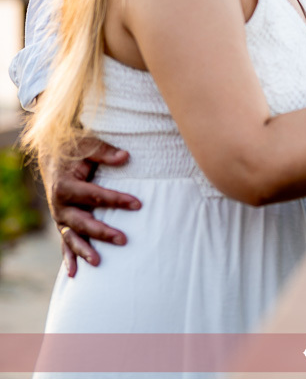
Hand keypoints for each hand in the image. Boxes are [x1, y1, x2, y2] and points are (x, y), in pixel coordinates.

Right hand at [40, 136, 140, 277]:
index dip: (117, 200)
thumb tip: (126, 157)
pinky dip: (68, 258)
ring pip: (72, 237)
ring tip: (98, 263)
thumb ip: (105, 153)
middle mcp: (59, 205)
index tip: (138, 204)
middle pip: (83, 221)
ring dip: (84, 250)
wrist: (52, 156)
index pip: (96, 195)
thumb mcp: (88, 146)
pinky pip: (65, 243)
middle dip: (103, 232)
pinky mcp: (62, 223)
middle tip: (123, 239)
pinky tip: (74, 274)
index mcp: (66, 186)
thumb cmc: (74, 150)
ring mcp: (59, 217)